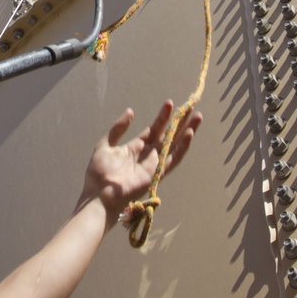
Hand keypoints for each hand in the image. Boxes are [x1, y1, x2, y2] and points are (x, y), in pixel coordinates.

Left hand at [81, 102, 200, 220]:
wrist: (99, 194)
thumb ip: (118, 128)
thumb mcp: (105, 144)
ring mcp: (154, 164)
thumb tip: (131, 111)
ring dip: (186, 131)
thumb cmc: (99, 173)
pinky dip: (182, 147)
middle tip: (190, 106)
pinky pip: (173, 159)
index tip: (170, 103)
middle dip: (179, 121)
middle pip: (168, 135)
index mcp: (136, 147)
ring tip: (197, 117)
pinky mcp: (157, 174)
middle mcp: (148, 154)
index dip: (163, 117)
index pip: (154, 129)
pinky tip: (189, 134)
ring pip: (175, 144)